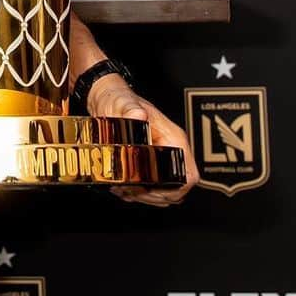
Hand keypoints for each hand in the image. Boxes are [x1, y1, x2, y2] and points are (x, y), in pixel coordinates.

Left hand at [90, 75, 199, 206]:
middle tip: (132, 192)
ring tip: (124, 191)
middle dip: (155, 196)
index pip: (188, 174)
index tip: (151, 190)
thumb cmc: (118, 99)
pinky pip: (153, 188)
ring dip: (145, 197)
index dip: (175, 188)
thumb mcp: (121, 103)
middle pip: (177, 188)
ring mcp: (161, 158)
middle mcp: (171, 150)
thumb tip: (138, 114)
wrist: (107, 99)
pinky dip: (139, 194)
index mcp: (172, 138)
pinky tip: (122, 189)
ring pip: (165, 192)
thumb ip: (129, 109)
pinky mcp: (150, 163)